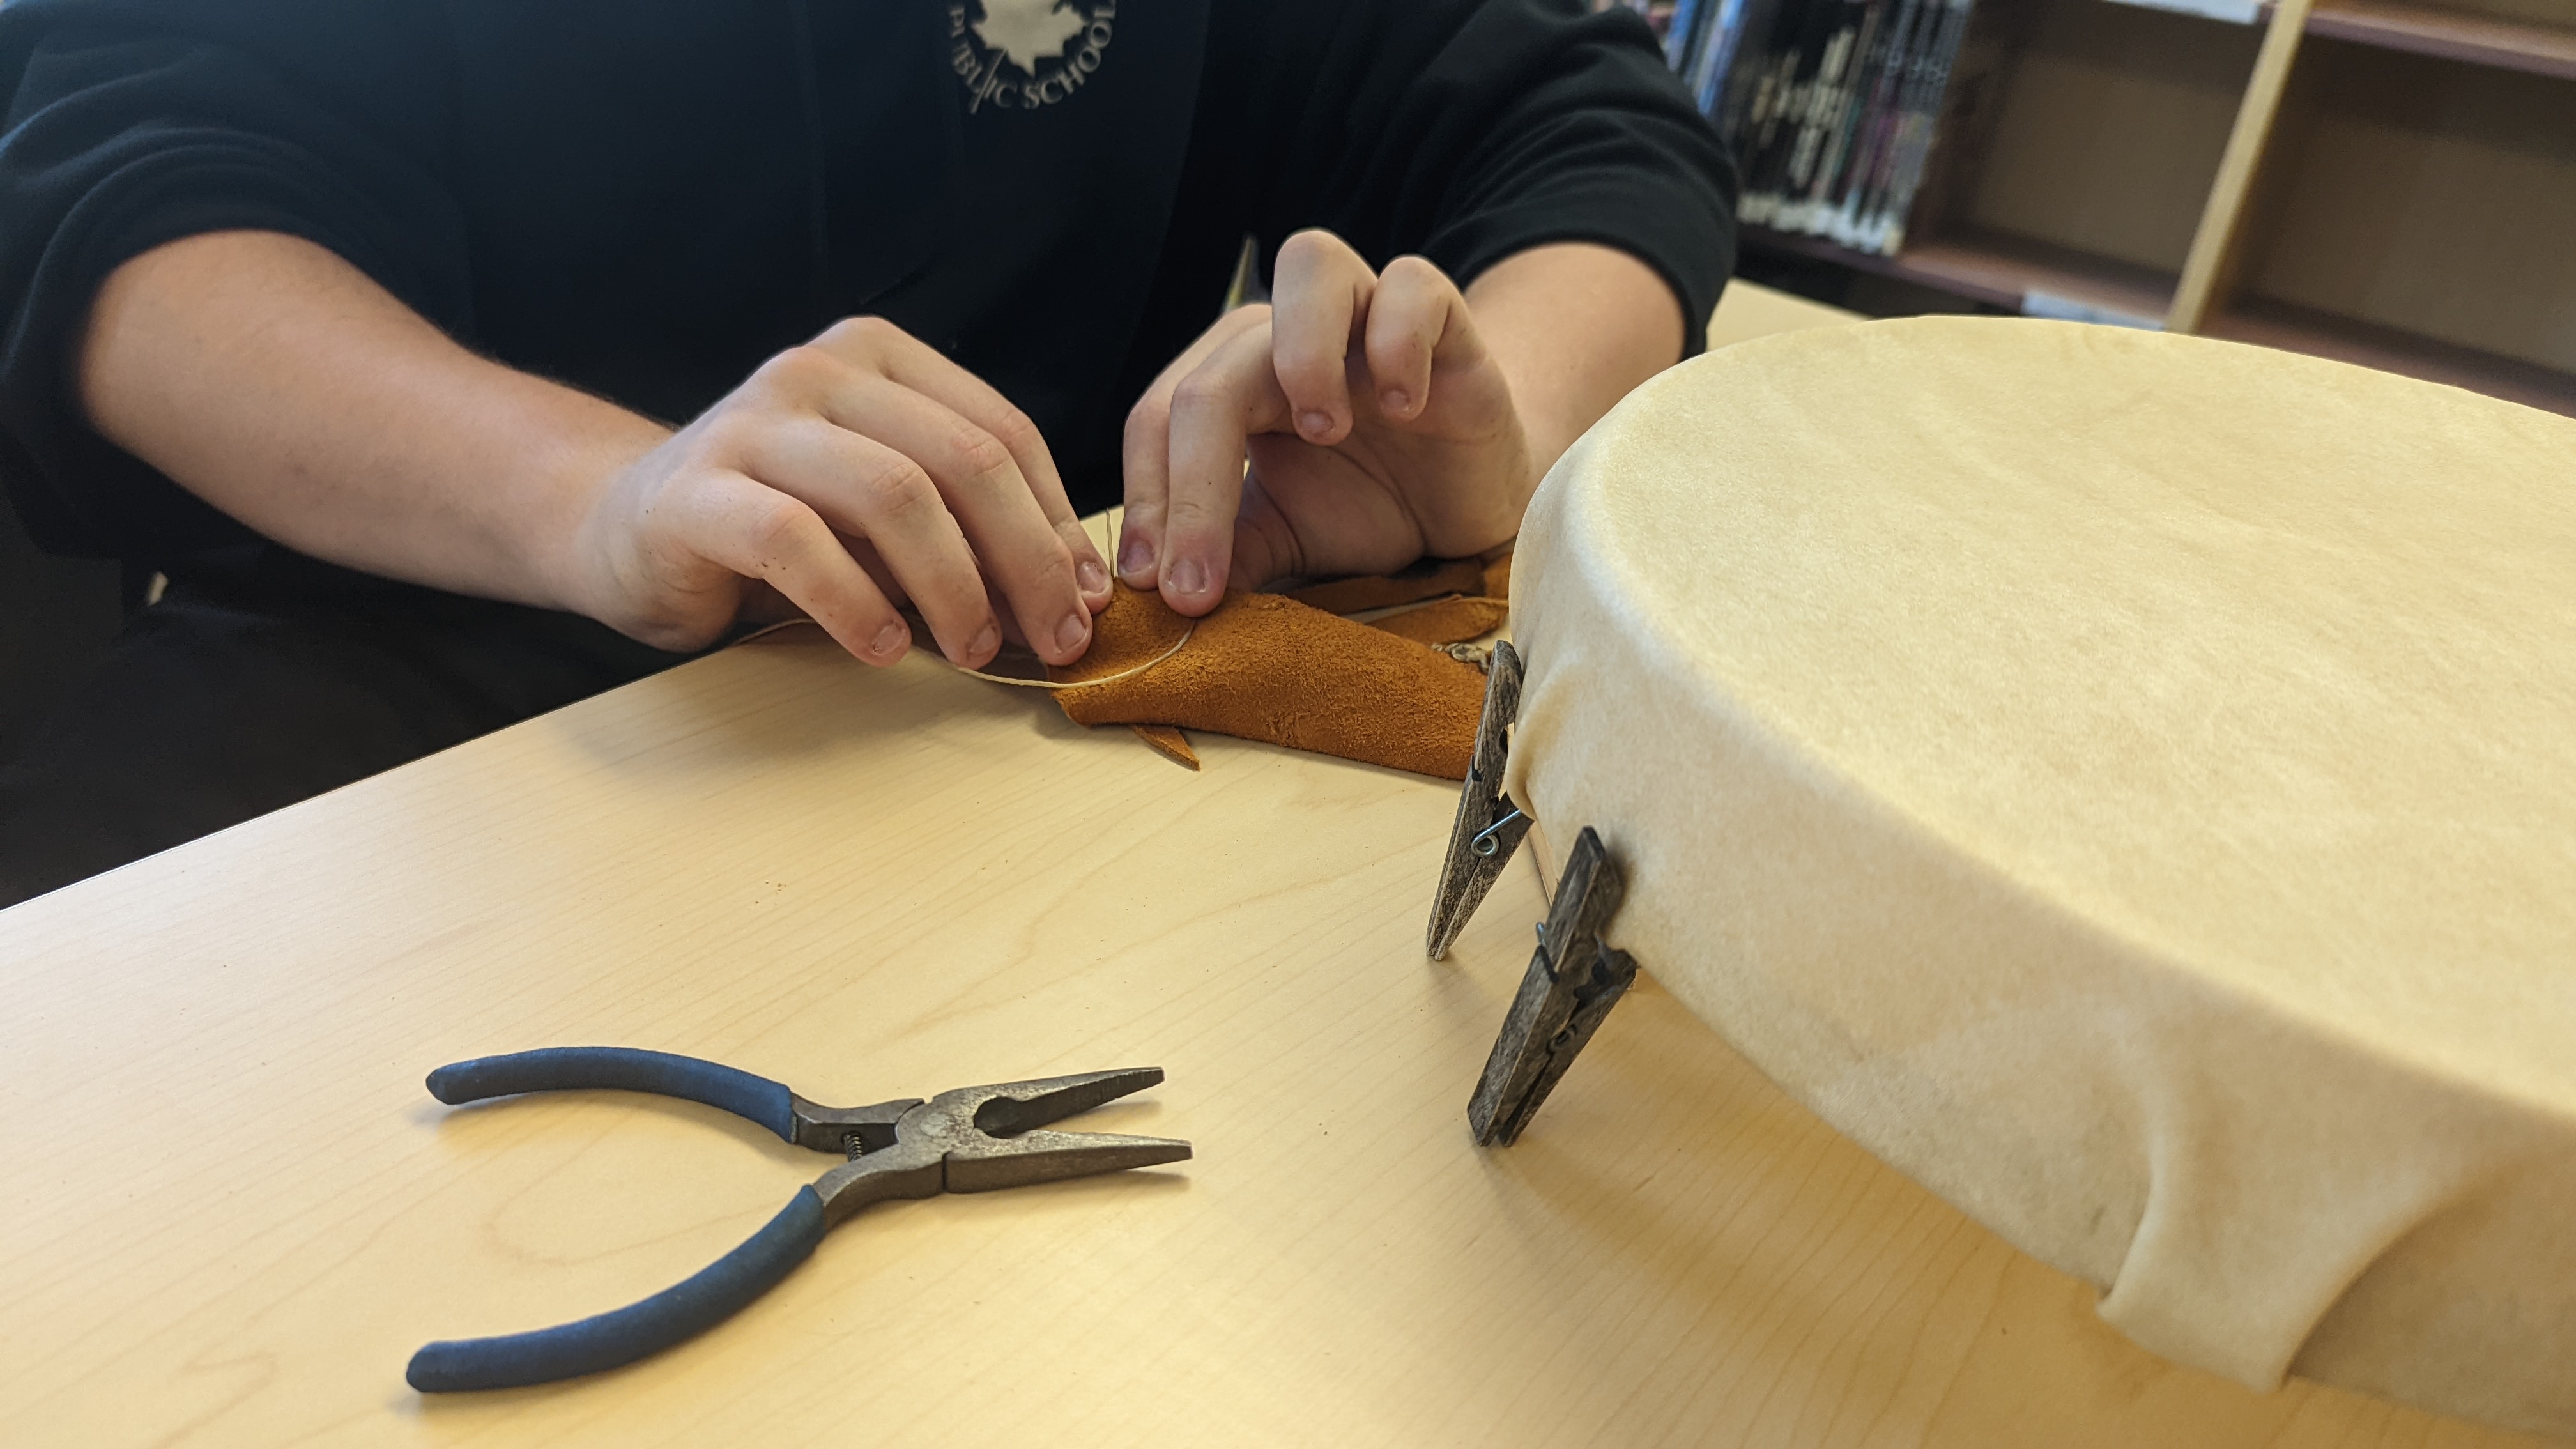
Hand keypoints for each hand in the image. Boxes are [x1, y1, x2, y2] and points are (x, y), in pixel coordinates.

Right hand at [563, 317, 1111, 666]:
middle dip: (1026, 560)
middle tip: (1052, 639)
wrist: (627, 529)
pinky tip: (883, 647)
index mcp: (879, 359)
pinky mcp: (696, 490)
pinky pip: (796, 544)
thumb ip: (967, 533)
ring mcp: (752, 422)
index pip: (1001, 433)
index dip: (1056, 524)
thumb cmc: (779, 525)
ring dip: (953, 587)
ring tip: (972, 652)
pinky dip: (856, 604)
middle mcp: (819, 372)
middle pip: (963, 461)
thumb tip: (1072, 597)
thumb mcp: (885, 517)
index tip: (1085, 601)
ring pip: (893, 495)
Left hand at [1117, 230, 1535, 615]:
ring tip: (1324, 432)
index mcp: (1233, 379)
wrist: (1470, 499)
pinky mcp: (1444, 315)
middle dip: (1194, 482)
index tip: (1152, 585)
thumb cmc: (1370, 505)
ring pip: (1309, 263)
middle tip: (1200, 575)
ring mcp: (1364, 313)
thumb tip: (1155, 596)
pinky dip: (1401, 341)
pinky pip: (1414, 286)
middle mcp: (1286, 333)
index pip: (1161, 419)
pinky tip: (1404, 406)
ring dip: (1303, 352)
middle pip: (1216, 371)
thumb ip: (1228, 553)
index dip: (1149, 500)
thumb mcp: (1287, 539)